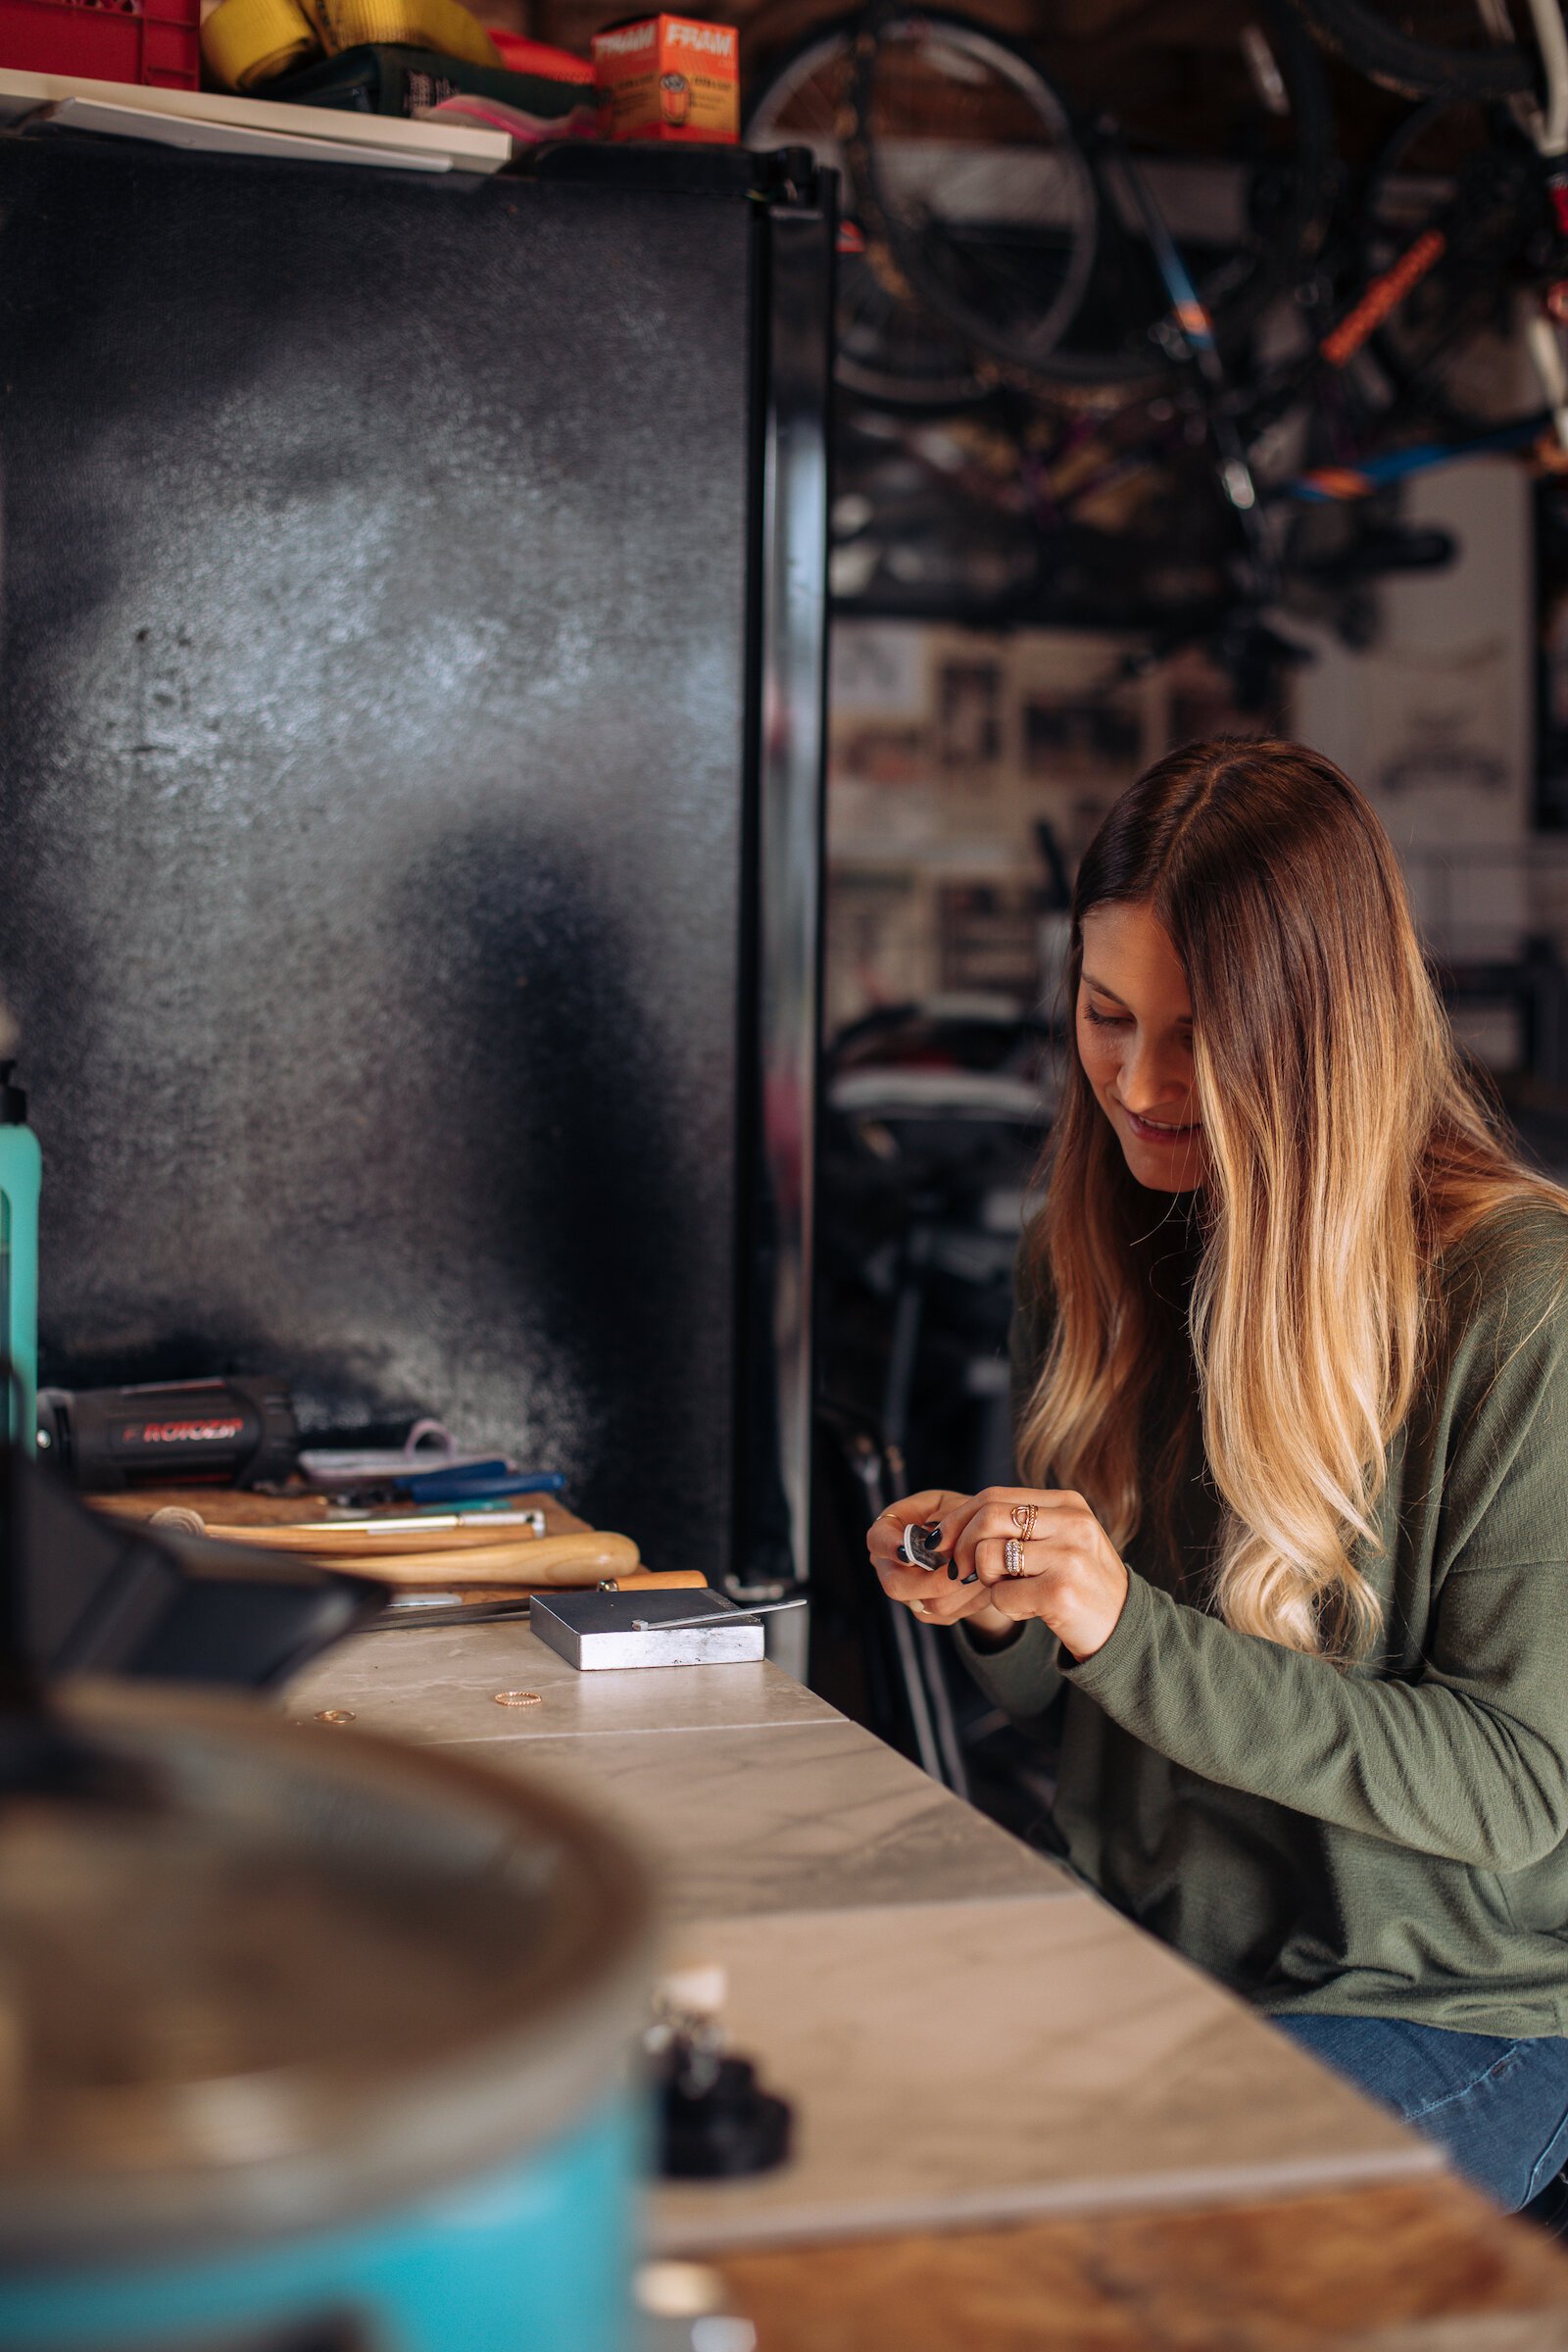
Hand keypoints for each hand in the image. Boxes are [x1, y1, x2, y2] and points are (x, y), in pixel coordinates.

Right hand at [866, 1489, 1013, 1636]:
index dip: (890, 1547)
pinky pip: (947, 1614)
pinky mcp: (927, 1611)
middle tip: (965, 1571)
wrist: (977, 1541)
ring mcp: (907, 1592)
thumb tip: (938, 1540)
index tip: (909, 1552)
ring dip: (961, 1590)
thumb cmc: (961, 1515)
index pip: (877, 1540)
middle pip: (896, 1584)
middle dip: (934, 1580)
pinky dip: (970, 1600)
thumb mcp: (956, 1504)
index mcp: (890, 1530)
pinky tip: (983, 1582)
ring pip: (928, 1604)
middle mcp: (891, 1564)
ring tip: (984, 1572)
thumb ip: (948, 1517)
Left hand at [941, 1487, 1128, 1659]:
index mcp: (1069, 1504)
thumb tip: (948, 1531)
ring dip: (987, 1581)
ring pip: (988, 1555)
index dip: (958, 1518)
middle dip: (960, 1546)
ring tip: (1012, 1591)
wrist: (1124, 1630)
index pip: (994, 1496)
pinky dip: (1006, 1607)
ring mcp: (1069, 1557)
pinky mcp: (1061, 1592)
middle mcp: (1073, 1523)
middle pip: (987, 1517)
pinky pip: (1001, 1596)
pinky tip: (1031, 1610)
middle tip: (959, 1571)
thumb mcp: (1059, 1542)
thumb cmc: (1080, 1586)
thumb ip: (1016, 1527)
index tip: (940, 1541)